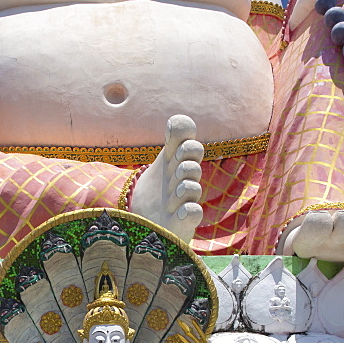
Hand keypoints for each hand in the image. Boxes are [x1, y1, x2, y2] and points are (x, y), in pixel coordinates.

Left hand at [130, 115, 203, 243]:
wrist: (148, 221)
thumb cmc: (159, 189)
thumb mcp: (163, 163)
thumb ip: (173, 140)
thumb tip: (178, 119)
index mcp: (179, 164)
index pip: (191, 147)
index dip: (186, 143)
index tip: (173, 146)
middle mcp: (185, 181)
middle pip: (192, 166)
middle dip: (184, 163)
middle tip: (174, 171)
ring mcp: (184, 202)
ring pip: (192, 189)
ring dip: (183, 187)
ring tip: (173, 195)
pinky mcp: (181, 223)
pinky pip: (194, 213)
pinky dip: (190, 211)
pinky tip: (182, 211)